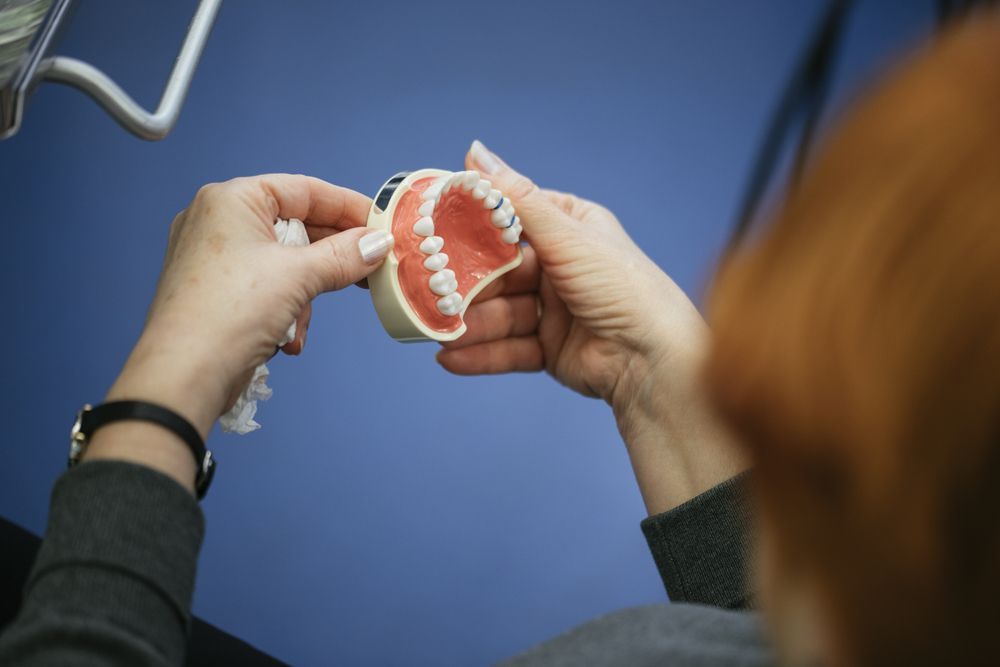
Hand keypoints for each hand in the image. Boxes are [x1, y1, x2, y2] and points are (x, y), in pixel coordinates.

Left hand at [85, 175, 392, 490]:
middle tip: (369, 272)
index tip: (383, 226)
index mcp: (232, 199)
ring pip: (284, 263)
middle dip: (329, 259)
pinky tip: (287, 339)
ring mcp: (213, 257)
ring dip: (304, 295)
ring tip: (303, 323)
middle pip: (295, 227)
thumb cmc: (230, 312)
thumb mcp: (298, 277)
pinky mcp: (214, 291)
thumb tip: (379, 244)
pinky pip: (265, 287)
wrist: (182, 376)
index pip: (305, 190)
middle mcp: (218, 220)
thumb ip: (345, 256)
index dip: (348, 208)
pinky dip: (283, 310)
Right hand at [438, 142, 745, 511]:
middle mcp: (562, 266)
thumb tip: (475, 152)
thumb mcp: (567, 236)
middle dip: (466, 284)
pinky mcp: (551, 349)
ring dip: (469, 324)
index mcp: (572, 229)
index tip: (434, 225)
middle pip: (500, 271)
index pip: (513, 218)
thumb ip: (516, 199)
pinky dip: (481, 354)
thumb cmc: (623, 287)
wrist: (652, 360)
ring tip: (437, 331)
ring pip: (500, 313)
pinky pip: (509, 348)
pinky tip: (450, 357)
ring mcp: (556, 310)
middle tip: (428, 287)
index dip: (474, 223)